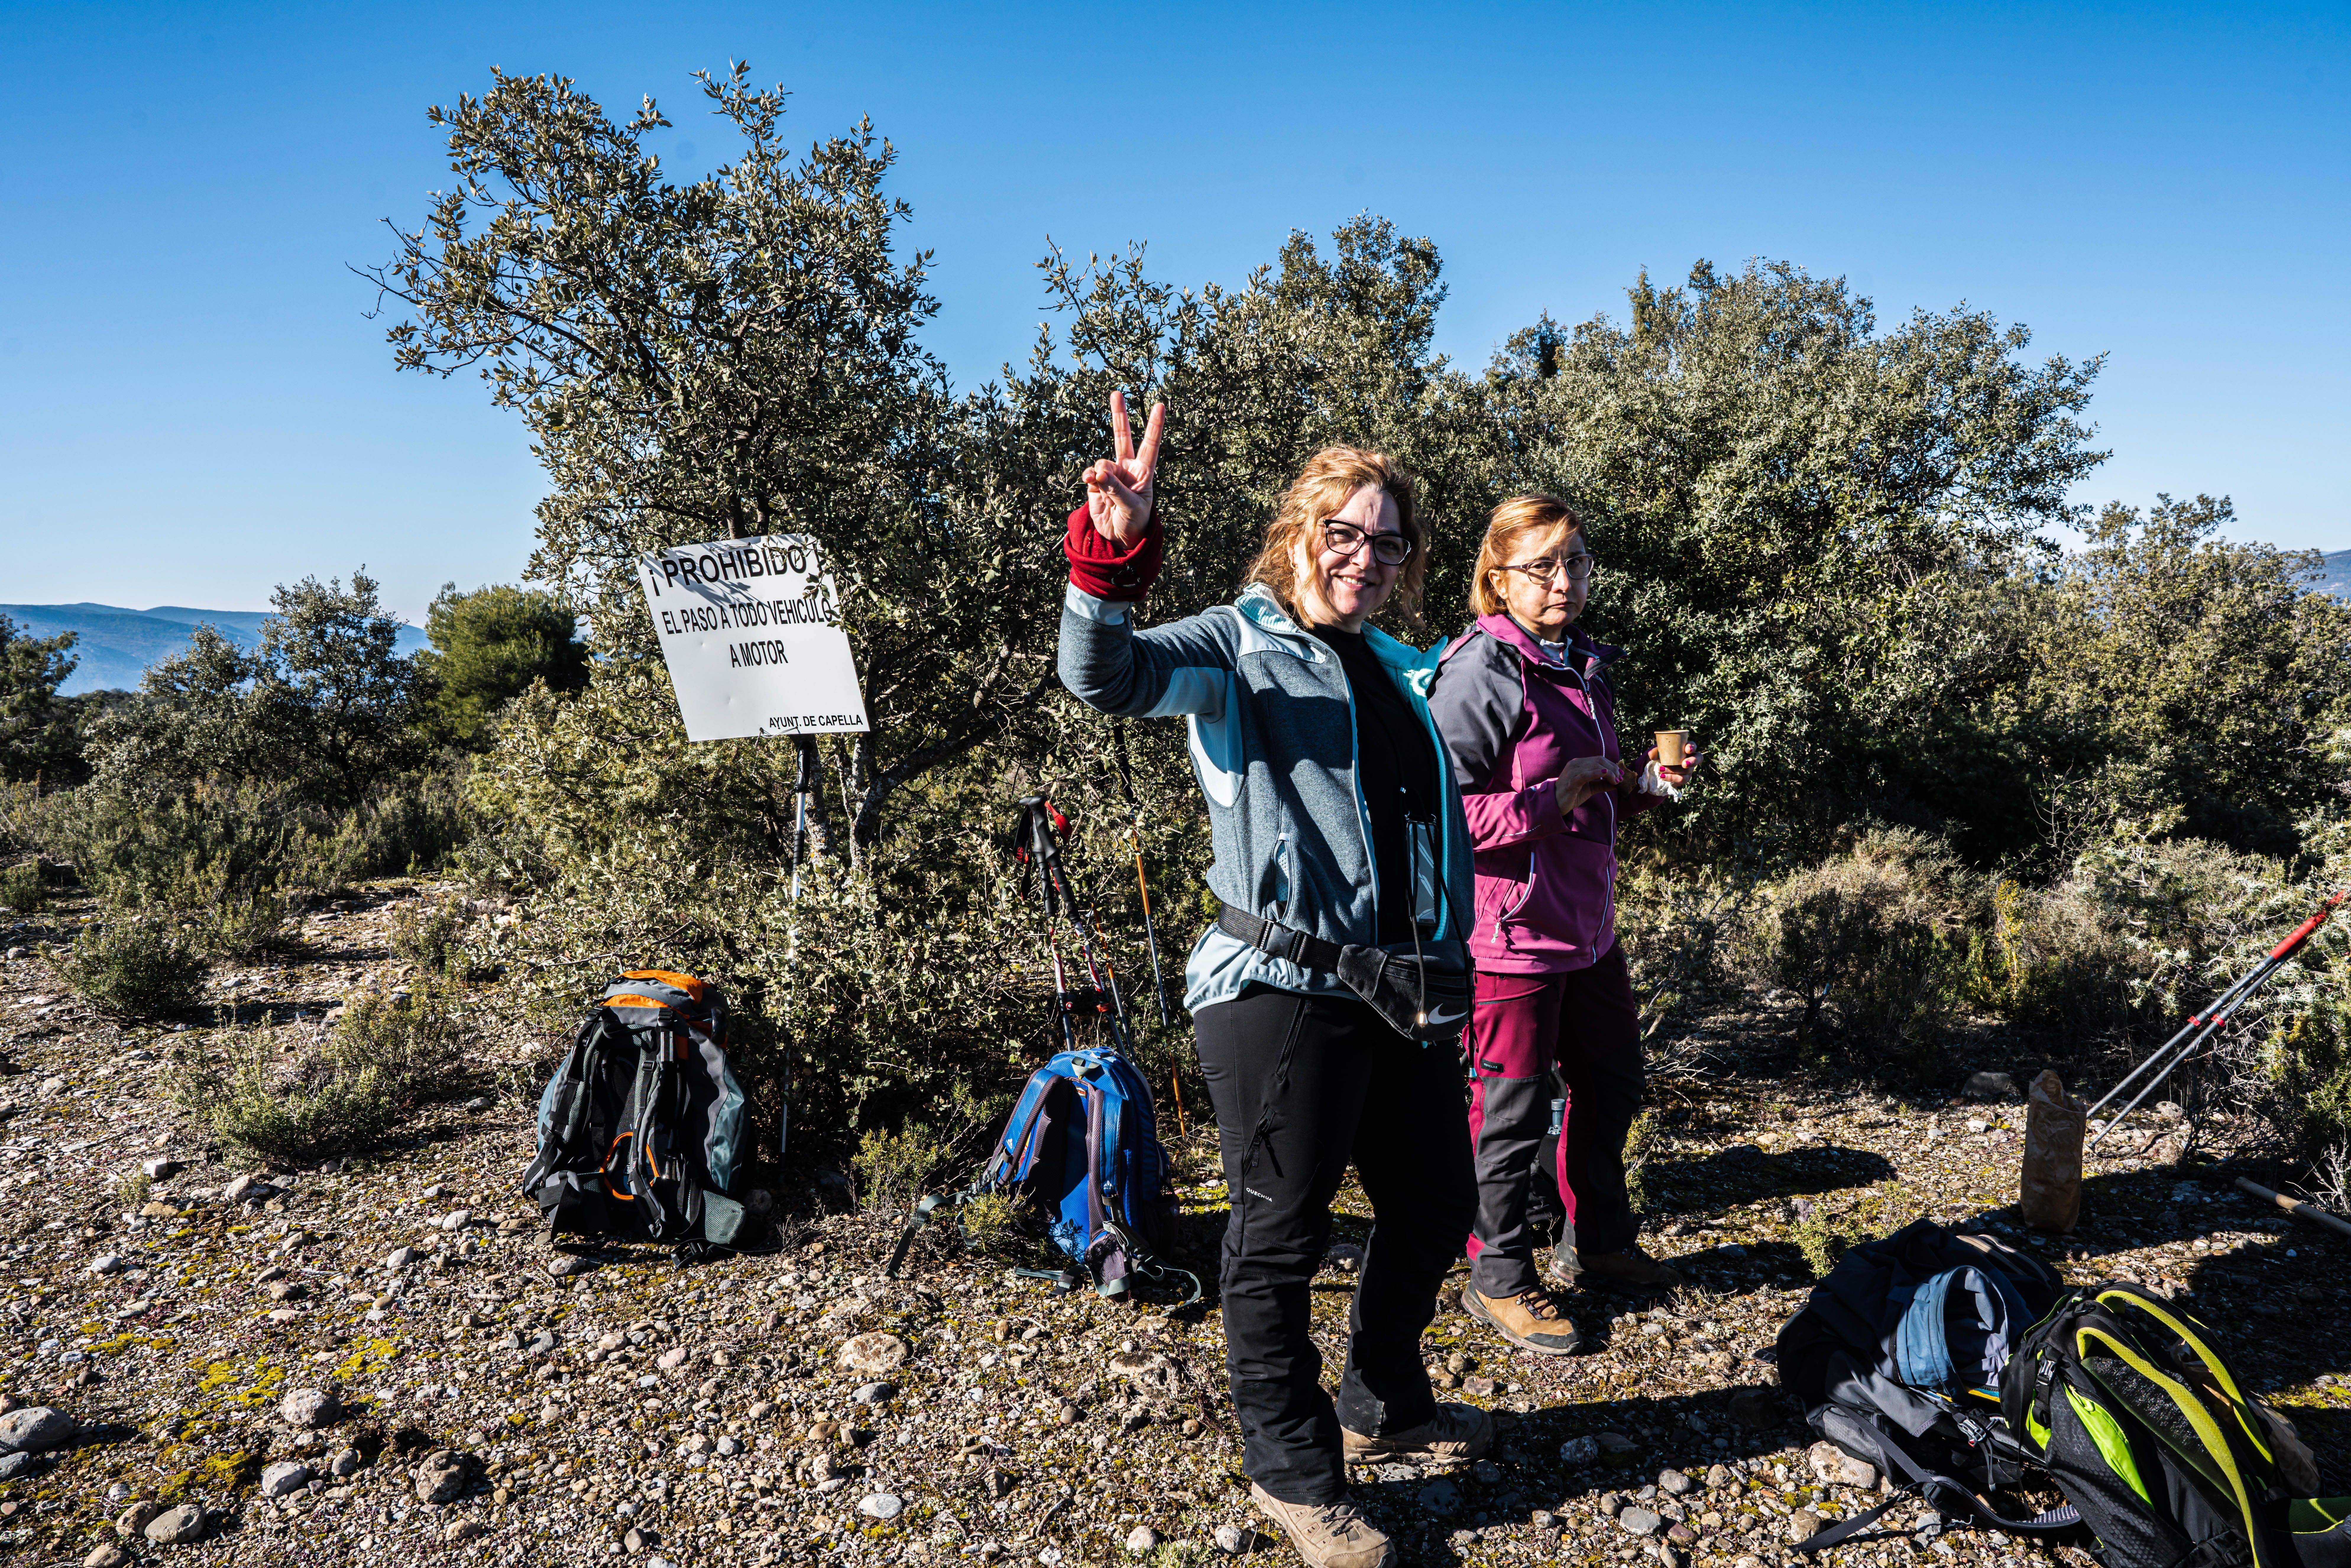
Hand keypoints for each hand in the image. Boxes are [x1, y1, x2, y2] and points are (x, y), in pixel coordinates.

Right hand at [1081, 390, 1165, 545]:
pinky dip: (1090, 476)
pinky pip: (1091, 473)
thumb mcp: (1132, 507)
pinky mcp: (1096, 483)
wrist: (1119, 537)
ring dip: (1102, 475)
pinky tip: (1090, 482)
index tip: (1161, 405)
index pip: (1151, 444)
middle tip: (1117, 392)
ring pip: (1103, 461)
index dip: (1154, 425)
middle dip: (1120, 415)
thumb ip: (1116, 489)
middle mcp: (1127, 467)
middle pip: (1123, 436)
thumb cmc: (1134, 521)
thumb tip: (1099, 472)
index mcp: (1144, 471)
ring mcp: (1111, 474)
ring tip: (1105, 491)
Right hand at [1553, 754, 1625, 816]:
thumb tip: (1616, 783)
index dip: (1612, 765)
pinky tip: (1606, 774)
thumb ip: (1602, 784)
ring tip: (1616, 781)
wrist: (1556, 803)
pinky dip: (1598, 773)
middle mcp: (1575, 764)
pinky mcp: (1571, 781)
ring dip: (1609, 773)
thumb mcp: (1590, 788)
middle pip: (1599, 761)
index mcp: (1579, 763)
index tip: (1621, 774)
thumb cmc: (1572, 795)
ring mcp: (1572, 771)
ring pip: (1595, 766)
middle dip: (1613, 769)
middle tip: (1620, 778)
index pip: (1599, 759)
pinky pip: (1586, 774)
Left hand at [1648, 744, 1702, 791]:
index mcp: (1685, 748)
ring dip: (1674, 770)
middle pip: (1698, 758)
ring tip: (1661, 769)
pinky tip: (1662, 776)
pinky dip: (1671, 778)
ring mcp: (1689, 769)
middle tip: (1684, 764)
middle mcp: (1690, 758)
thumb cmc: (1663, 756)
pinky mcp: (1685, 778)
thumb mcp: (1658, 753)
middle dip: (1692, 761)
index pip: (1692, 746)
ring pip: (1687, 770)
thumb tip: (1651, 754)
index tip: (1687, 749)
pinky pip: (1681, 779)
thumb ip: (1655, 752)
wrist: (1661, 769)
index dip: (1692, 747)